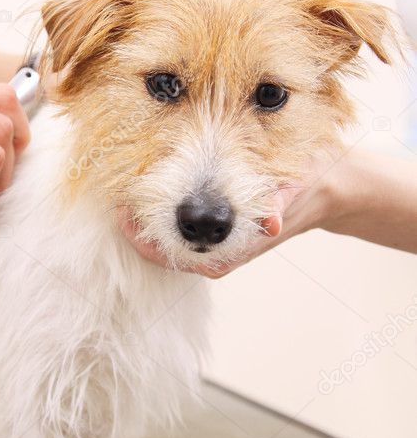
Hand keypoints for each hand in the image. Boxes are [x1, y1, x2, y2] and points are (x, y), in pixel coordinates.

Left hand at [118, 151, 341, 277]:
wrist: (326, 187)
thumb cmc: (306, 182)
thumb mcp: (293, 188)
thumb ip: (280, 206)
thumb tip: (272, 224)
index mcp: (230, 251)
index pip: (170, 255)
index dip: (140, 237)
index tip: (121, 210)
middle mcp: (216, 254)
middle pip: (158, 252)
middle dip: (134, 227)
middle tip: (111, 194)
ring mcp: (212, 247)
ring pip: (163, 242)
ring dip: (141, 221)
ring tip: (120, 189)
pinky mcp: (212, 235)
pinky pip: (173, 232)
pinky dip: (155, 216)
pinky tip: (142, 190)